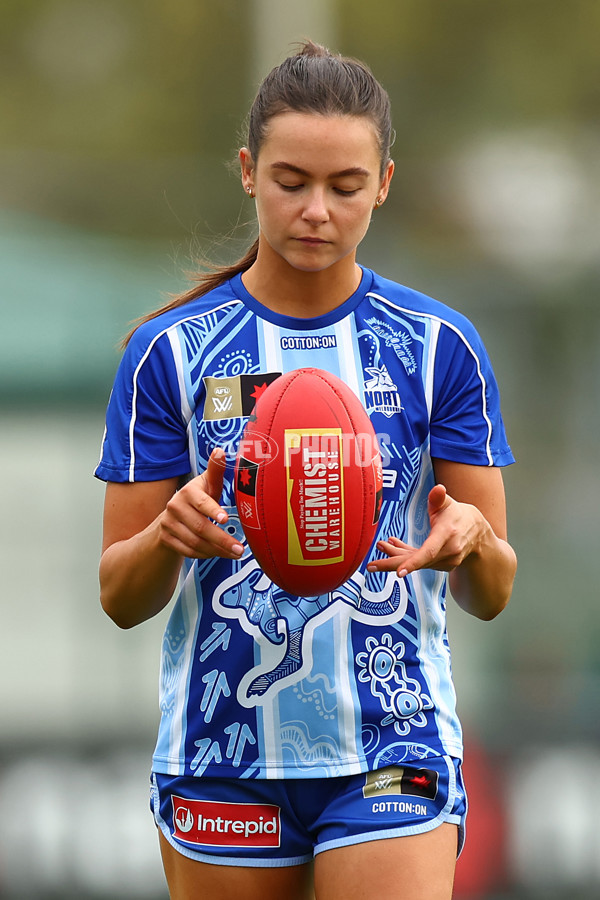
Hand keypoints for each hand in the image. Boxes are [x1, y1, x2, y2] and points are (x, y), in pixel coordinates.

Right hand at [159, 448, 243, 559]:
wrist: (172, 515)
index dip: (213, 510)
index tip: (225, 519)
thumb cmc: (199, 498)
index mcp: (188, 491)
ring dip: (216, 551)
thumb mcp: (207, 484)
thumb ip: (215, 470)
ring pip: (195, 542)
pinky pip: (188, 551)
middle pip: (200, 527)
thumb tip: (220, 451)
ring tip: (233, 553)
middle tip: (239, 549)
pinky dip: (204, 555)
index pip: (201, 502)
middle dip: (222, 540)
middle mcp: (175, 506)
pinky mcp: (166, 538)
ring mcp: (168, 524)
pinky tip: (217, 554)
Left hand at [366, 484, 486, 577]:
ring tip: (381, 545)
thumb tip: (438, 489)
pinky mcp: (441, 565)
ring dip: (396, 555)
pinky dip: (406, 556)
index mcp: (447, 535)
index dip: (413, 562)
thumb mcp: (449, 504)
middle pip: (417, 562)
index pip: (429, 552)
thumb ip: (439, 498)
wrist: (478, 534)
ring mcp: (445, 561)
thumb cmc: (460, 516)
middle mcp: (448, 552)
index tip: (399, 572)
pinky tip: (392, 546)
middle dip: (392, 564)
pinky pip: (420, 562)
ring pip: (416, 561)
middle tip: (371, 566)